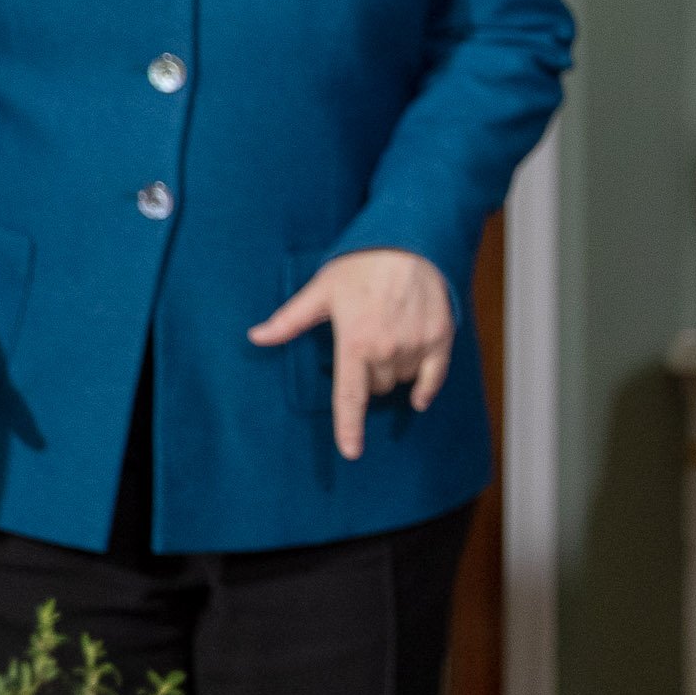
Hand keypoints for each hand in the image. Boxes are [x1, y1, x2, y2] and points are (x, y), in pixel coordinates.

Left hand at [249, 248, 454, 458]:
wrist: (409, 242)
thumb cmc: (361, 264)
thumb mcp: (320, 290)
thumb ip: (289, 320)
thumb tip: (256, 337)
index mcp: (354, 344)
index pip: (350, 397)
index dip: (349, 428)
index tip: (352, 452)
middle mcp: (386, 350)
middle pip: (376, 386)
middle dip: (369, 374)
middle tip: (366, 343)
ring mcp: (415, 345)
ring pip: (402, 380)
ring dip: (394, 371)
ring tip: (390, 338)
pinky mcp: (439, 338)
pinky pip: (433, 378)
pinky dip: (426, 387)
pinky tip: (418, 395)